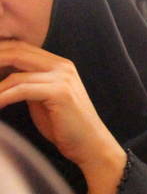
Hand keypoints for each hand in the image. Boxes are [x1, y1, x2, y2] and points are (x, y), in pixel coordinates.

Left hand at [0, 41, 126, 193]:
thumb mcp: (42, 98)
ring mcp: (62, 78)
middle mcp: (62, 66)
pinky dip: (2, 97)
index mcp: (59, 64)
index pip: (20, 47)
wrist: (90, 146)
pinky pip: (21, 90)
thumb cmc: (64, 126)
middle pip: (16, 52)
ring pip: (15, 74)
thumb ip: (26, 82)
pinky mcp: (60, 93)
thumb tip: (0, 74)